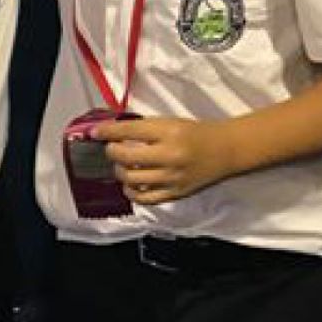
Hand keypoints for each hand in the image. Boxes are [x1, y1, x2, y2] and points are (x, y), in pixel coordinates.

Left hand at [100, 115, 239, 204]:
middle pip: (126, 158)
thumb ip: (143, 129)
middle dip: (112, 152)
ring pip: (131, 180)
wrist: (225, 150)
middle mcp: (170, 155)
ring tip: (122, 166)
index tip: (95, 133)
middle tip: (112, 149)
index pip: (130, 131)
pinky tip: (130, 185)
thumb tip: (112, 132)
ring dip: (120, 172)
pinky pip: (144, 199)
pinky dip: (131, 192)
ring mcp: (172, 177)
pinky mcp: (175, 193)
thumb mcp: (170, 122)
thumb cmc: (195, 133)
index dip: (108, 132)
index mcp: (169, 132)